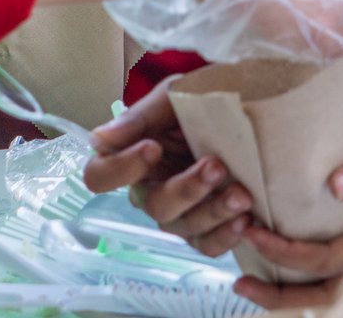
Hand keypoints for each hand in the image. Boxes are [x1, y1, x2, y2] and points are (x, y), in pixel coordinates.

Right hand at [83, 81, 255, 257]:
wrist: (239, 109)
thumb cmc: (195, 101)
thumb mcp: (168, 98)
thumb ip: (137, 118)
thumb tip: (97, 139)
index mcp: (128, 158)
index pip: (100, 177)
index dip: (122, 169)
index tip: (153, 147)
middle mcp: (147, 190)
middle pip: (153, 206)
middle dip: (187, 188)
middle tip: (217, 166)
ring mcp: (176, 213)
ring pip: (183, 227)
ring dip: (213, 212)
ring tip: (242, 195)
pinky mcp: (204, 229)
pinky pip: (207, 245)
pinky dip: (226, 237)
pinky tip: (246, 220)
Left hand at [234, 87, 342, 308]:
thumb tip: (337, 187)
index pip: (333, 261)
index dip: (290, 255)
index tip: (253, 234)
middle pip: (330, 282)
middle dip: (285, 290)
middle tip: (240, 283)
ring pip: (332, 263)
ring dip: (291, 267)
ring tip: (250, 255)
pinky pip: (336, 233)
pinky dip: (306, 236)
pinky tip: (280, 218)